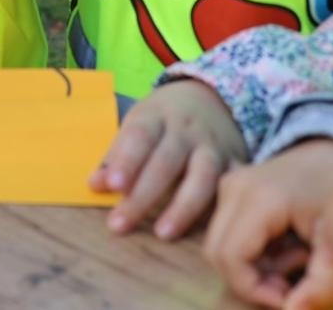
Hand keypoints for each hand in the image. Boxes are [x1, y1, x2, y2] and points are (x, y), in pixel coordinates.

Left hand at [92, 78, 247, 238]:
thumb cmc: (162, 119)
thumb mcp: (137, 123)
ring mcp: (213, 148)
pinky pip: (231, 188)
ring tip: (162, 234)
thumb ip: (117, 154)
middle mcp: (186, 131)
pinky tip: (206, 233)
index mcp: (155, 116)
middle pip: (166, 162)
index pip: (140, 136)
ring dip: (182, 208)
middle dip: (143, 195)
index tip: (113, 186)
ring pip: (203, 177)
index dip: (126, 161)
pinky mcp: (236, 164)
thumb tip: (96, 185)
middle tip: (119, 223)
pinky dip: (221, 209)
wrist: (210, 99)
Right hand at [204, 139, 332, 306]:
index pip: (231, 257)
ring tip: (294, 262)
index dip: (254, 289)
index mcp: (259, 199)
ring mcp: (228, 185)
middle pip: (217, 253)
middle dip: (251, 281)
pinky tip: (285, 247)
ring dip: (251, 267)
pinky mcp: (229, 187)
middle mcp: (233, 188)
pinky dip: (250, 252)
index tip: (288, 300)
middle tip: (291, 286)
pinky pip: (225, 232)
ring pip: (219, 244)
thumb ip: (320, 283)